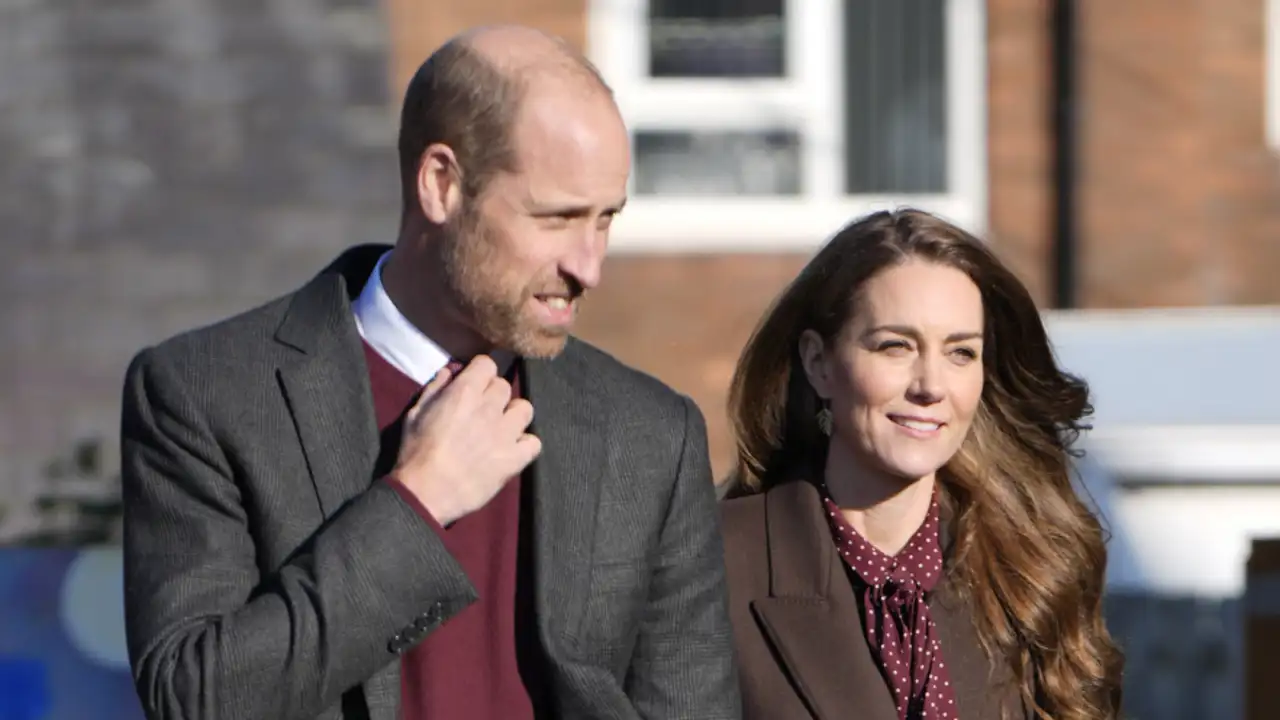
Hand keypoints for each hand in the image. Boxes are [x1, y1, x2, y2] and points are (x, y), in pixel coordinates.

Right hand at [392, 355, 540, 525]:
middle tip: (482, 411)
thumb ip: (435, 388)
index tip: (474, 384)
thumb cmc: (415, 453)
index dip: (480, 373)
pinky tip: (511, 450)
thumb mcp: (415, 413)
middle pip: (504, 386)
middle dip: (493, 395)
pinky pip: (534, 443)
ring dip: (513, 416)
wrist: (425, 493)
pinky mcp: (514, 459)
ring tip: (500, 429)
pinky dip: (525, 445)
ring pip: (525, 409)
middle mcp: (489, 408)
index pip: (487, 363)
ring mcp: (505, 434)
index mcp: (464, 392)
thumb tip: (451, 370)